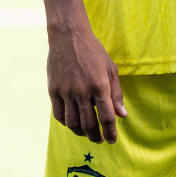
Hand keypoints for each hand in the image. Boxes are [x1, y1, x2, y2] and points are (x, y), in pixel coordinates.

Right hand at [47, 21, 126, 143]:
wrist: (68, 36)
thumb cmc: (93, 51)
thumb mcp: (110, 69)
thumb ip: (116, 93)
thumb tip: (122, 115)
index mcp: (99, 85)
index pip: (106, 117)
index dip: (110, 132)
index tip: (112, 140)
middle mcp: (82, 91)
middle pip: (89, 124)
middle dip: (96, 136)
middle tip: (100, 139)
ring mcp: (66, 91)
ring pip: (73, 123)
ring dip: (81, 132)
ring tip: (87, 133)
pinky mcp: (53, 90)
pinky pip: (59, 115)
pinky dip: (67, 123)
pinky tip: (73, 122)